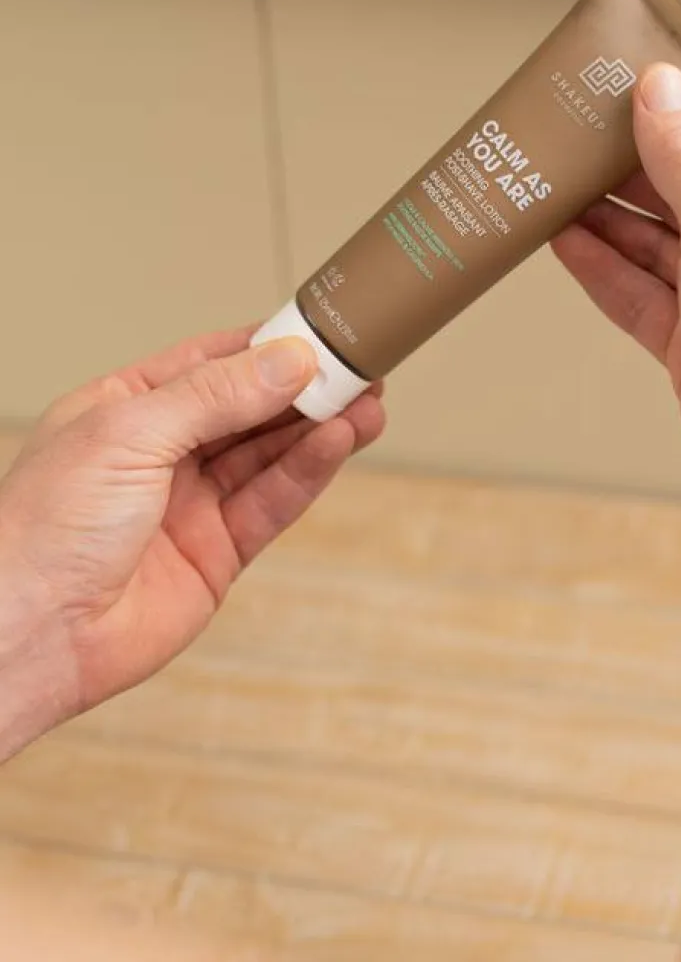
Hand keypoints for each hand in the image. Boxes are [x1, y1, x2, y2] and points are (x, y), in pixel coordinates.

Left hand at [0, 327, 383, 753]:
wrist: (33, 631)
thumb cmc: (45, 528)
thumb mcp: (130, 433)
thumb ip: (216, 397)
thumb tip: (286, 361)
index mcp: (123, 409)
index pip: (209, 363)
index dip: (266, 346)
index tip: (320, 329)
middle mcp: (160, 453)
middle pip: (248, 409)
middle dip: (304, 387)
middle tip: (360, 367)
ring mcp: (190, 504)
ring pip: (268, 455)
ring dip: (318, 428)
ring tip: (367, 402)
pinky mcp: (217, 553)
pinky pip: (271, 503)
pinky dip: (307, 473)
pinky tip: (338, 442)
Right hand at [553, 63, 680, 519]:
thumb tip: (659, 89)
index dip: (664, 114)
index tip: (612, 93)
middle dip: (623, 171)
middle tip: (568, 142)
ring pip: (653, 245)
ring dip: (602, 220)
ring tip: (552, 189)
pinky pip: (639, 293)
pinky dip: (601, 269)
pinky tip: (566, 242)